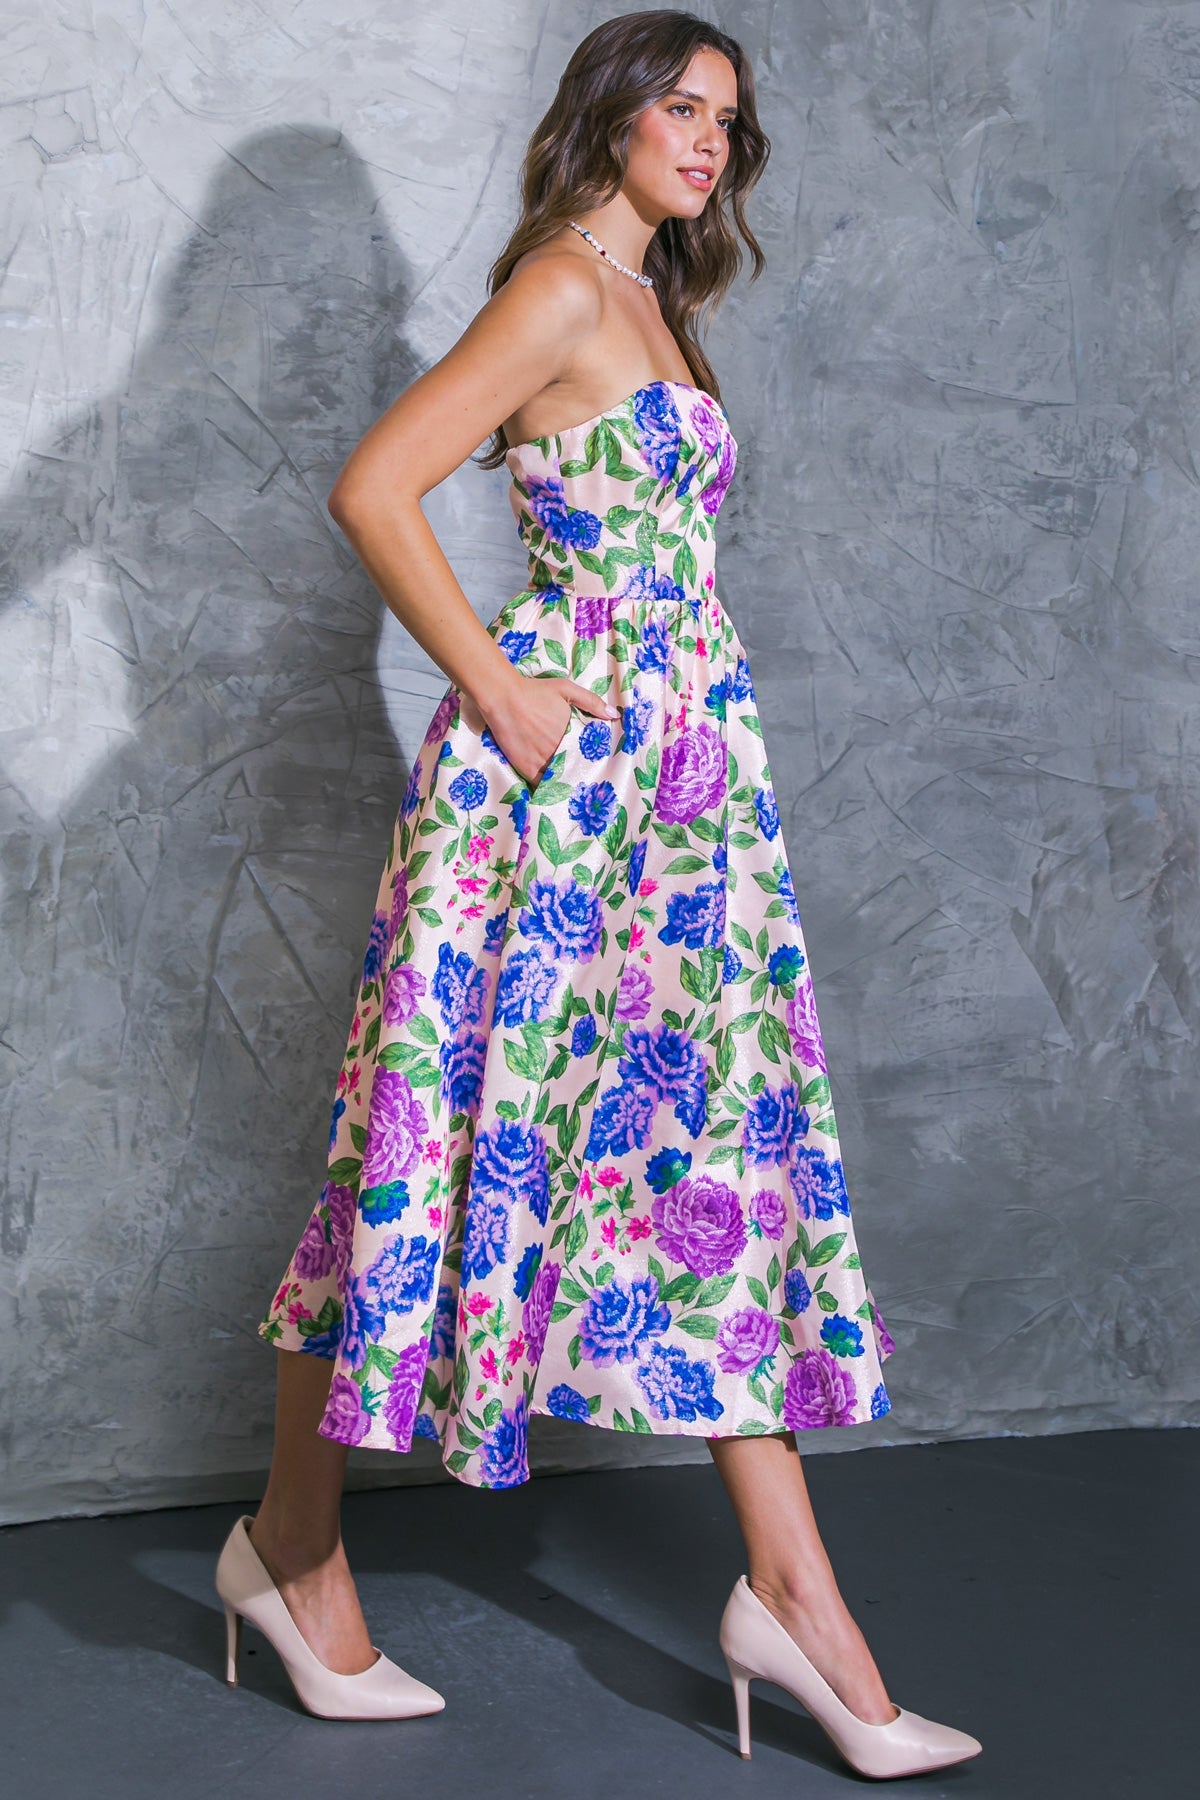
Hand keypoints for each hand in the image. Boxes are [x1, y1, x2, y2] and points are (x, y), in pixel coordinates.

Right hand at [460, 671, 618, 786]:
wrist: (504, 698)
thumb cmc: (535, 691)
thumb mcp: (566, 689)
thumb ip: (591, 701)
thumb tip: (614, 716)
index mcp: (572, 733)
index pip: (588, 754)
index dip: (592, 760)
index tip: (598, 766)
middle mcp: (560, 749)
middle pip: (576, 767)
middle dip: (581, 773)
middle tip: (587, 782)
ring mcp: (543, 760)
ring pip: (561, 778)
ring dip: (566, 783)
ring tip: (573, 791)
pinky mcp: (527, 767)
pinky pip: (541, 785)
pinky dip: (548, 789)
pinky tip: (553, 793)